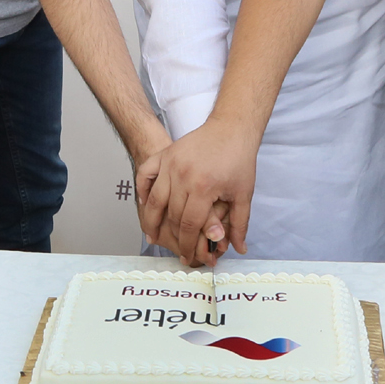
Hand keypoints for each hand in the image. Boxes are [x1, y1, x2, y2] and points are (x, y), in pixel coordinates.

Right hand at [136, 118, 257, 266]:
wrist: (232, 128)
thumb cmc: (239, 159)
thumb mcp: (243, 194)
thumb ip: (239, 224)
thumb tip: (239, 248)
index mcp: (203, 187)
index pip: (188, 225)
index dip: (187, 244)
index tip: (188, 255)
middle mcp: (183, 176)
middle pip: (170, 215)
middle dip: (172, 237)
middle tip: (175, 250)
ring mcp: (171, 164)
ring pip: (153, 199)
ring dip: (150, 220)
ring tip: (151, 235)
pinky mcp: (165, 154)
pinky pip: (145, 174)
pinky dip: (141, 190)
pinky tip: (144, 204)